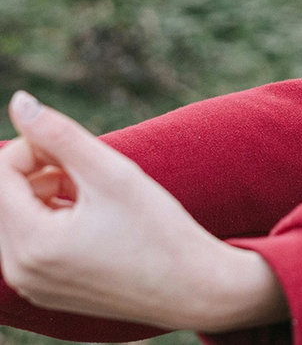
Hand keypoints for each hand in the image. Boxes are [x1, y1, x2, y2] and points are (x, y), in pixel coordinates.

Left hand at [0, 92, 287, 331]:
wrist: (194, 288)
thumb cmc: (158, 229)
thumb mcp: (111, 173)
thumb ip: (60, 134)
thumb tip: (20, 100)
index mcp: (29, 244)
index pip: (2, 171)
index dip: (38, 146)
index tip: (81, 147)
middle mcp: (19, 271)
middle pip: (7, 194)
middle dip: (43, 169)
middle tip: (94, 167)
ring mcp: (33, 285)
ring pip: (21, 215)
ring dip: (51, 191)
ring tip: (100, 192)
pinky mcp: (49, 290)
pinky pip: (34, 241)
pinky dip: (59, 217)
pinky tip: (100, 216)